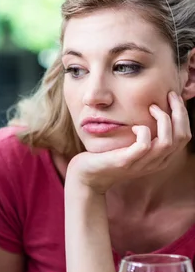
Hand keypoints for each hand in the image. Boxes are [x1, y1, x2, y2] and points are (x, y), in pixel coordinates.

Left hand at [66, 92, 190, 193]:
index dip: (182, 115)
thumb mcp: (134, 145)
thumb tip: (157, 107)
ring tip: (151, 107)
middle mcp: (155, 163)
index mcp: (160, 158)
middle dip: (178, 112)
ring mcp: (141, 164)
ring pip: (167, 142)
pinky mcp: (125, 162)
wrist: (88, 176)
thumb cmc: (110, 155)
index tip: (172, 97)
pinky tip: (134, 127)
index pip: (184, 136)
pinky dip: (143, 131)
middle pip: (181, 137)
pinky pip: (144, 145)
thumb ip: (147, 134)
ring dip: (162, 119)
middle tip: (169, 95)